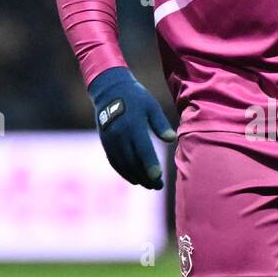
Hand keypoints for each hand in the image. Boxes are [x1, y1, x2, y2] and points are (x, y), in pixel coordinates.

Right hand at [88, 66, 175, 189]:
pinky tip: (134, 179)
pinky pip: (114, 162)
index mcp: (133, 125)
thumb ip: (160, 124)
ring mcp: (111, 141)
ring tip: (149, 186)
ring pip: (123, 165)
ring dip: (136, 177)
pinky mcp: (105, 143)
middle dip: (145, 176)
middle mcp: (120, 135)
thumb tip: (171, 139)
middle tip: (158, 186)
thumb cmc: (136, 97)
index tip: (158, 177)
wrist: (109, 90)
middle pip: (133, 161)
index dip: (150, 165)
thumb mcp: (151, 106)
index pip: (142, 149)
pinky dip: (124, 172)